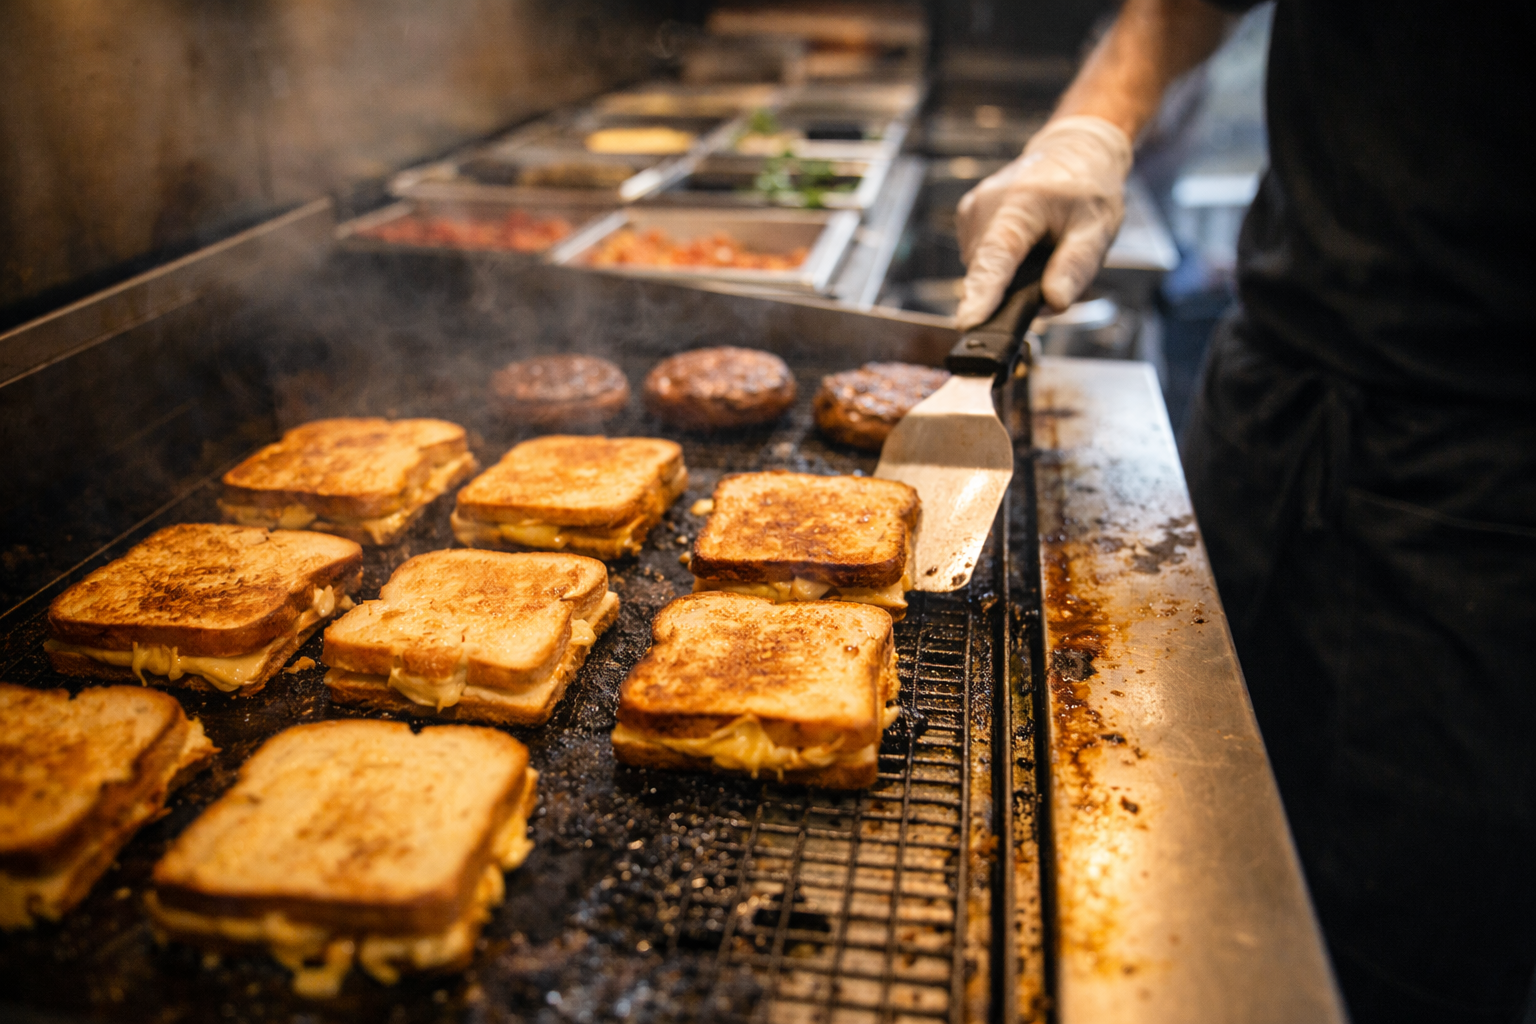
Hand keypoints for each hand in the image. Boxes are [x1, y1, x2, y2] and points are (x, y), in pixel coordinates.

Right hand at [954, 116, 1133, 327]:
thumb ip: (1076, 266)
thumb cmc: (1087, 186)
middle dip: (1014, 291)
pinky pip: (981, 260)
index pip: (996, 256)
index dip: (983, 294)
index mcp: (1021, 203)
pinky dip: (1002, 265)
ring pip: (982, 270)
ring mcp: (972, 211)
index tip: (969, 322)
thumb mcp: (1098, 228)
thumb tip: (1054, 302)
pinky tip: (1025, 248)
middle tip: (1053, 276)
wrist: (1074, 150)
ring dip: (1009, 277)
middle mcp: (986, 205)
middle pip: (987, 271)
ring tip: (1041, 252)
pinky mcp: (967, 219)